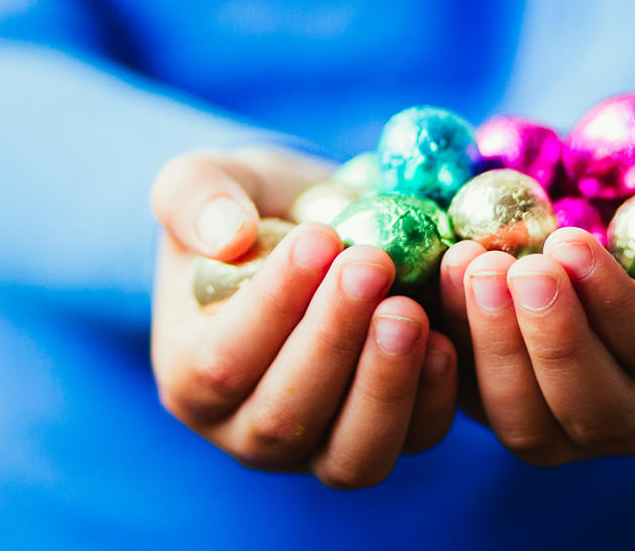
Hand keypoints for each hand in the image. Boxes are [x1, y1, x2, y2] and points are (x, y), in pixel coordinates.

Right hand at [149, 147, 458, 487]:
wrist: (317, 227)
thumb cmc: (250, 206)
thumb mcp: (205, 180)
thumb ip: (195, 198)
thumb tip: (226, 235)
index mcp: (189, 376)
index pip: (221, 364)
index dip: (272, 306)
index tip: (317, 239)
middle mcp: (248, 430)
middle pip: (286, 419)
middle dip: (333, 339)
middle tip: (371, 263)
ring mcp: (319, 447)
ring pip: (352, 455)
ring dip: (385, 384)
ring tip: (409, 309)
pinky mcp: (387, 436)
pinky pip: (413, 440)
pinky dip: (434, 398)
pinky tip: (446, 339)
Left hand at [437, 136, 634, 464]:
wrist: (594, 215)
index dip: (613, 303)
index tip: (568, 242)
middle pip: (593, 408)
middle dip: (547, 339)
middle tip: (508, 265)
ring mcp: (568, 429)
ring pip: (527, 422)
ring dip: (491, 347)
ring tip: (467, 263)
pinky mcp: (505, 414)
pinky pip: (471, 407)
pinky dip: (451, 351)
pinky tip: (438, 284)